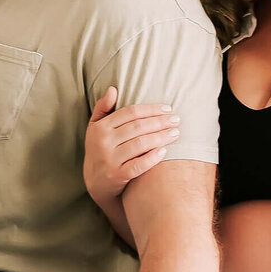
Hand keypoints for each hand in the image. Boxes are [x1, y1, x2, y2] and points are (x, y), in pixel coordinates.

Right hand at [83, 86, 179, 206]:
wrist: (94, 182)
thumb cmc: (99, 149)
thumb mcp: (95, 127)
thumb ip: (103, 107)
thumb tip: (113, 89)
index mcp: (100, 127)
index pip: (130, 112)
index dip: (151, 109)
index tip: (168, 108)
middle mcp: (104, 142)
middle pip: (138, 127)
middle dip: (160, 122)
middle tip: (176, 120)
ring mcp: (110, 159)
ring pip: (140, 144)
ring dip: (161, 137)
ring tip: (175, 133)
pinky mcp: (117, 176)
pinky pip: (139, 165)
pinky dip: (152, 157)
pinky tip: (165, 151)